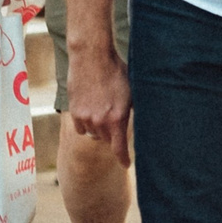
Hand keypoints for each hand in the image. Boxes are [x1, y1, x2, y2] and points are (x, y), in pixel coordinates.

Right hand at [69, 46, 131, 165]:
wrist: (91, 57)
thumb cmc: (116, 71)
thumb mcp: (132, 91)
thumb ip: (134, 109)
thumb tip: (147, 120)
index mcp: (117, 118)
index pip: (119, 148)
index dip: (123, 159)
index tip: (126, 165)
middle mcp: (100, 121)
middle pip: (107, 140)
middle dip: (113, 135)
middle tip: (116, 121)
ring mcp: (85, 117)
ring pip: (93, 134)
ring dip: (99, 129)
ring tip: (104, 111)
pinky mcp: (74, 111)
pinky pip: (81, 127)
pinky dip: (86, 123)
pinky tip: (92, 110)